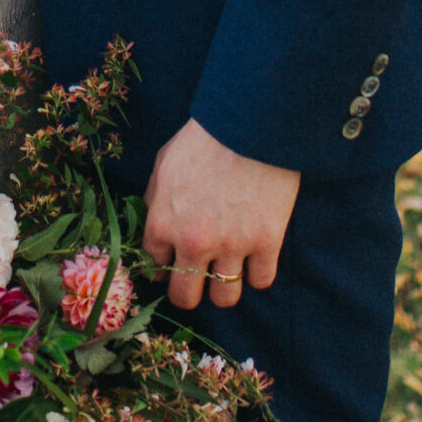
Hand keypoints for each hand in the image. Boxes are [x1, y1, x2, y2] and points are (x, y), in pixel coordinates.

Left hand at [143, 119, 300, 310]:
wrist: (249, 123)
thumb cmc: (204, 139)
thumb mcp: (164, 164)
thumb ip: (155, 201)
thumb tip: (155, 225)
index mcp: (163, 223)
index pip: (156, 267)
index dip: (165, 267)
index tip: (174, 264)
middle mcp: (194, 242)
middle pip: (186, 297)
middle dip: (190, 292)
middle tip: (200, 280)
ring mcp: (232, 246)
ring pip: (225, 299)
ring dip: (225, 288)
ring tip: (230, 270)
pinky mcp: (266, 242)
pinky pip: (262, 281)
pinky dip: (259, 273)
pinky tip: (256, 258)